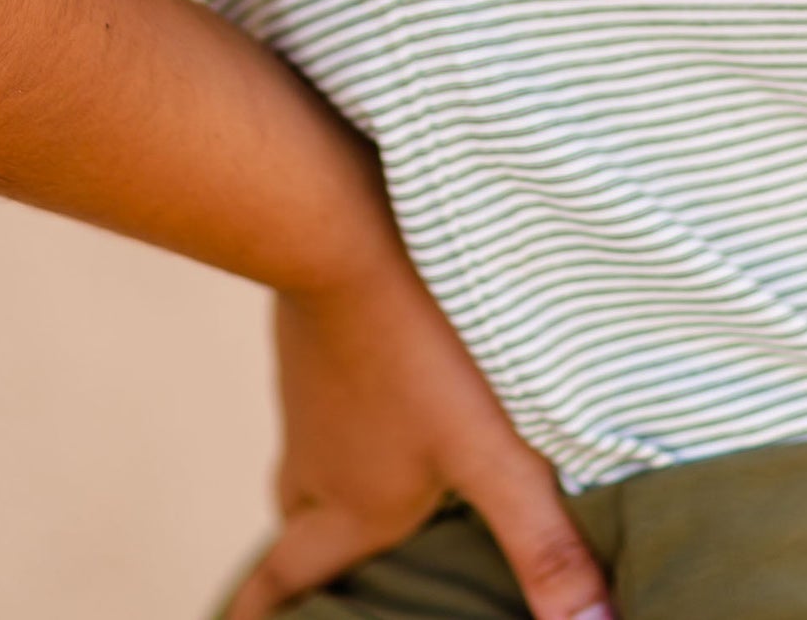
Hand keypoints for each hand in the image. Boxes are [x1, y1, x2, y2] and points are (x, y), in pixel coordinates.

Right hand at [223, 243, 614, 619]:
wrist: (345, 225)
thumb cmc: (421, 349)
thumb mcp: (493, 454)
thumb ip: (544, 545)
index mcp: (348, 502)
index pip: (285, 579)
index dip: (262, 613)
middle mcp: (313, 451)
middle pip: (298, 519)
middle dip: (309, 551)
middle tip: (322, 567)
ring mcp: (305, 384)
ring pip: (309, 447)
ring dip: (329, 471)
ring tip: (367, 473)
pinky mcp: (312, 326)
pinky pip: (319, 382)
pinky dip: (344, 396)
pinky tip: (385, 366)